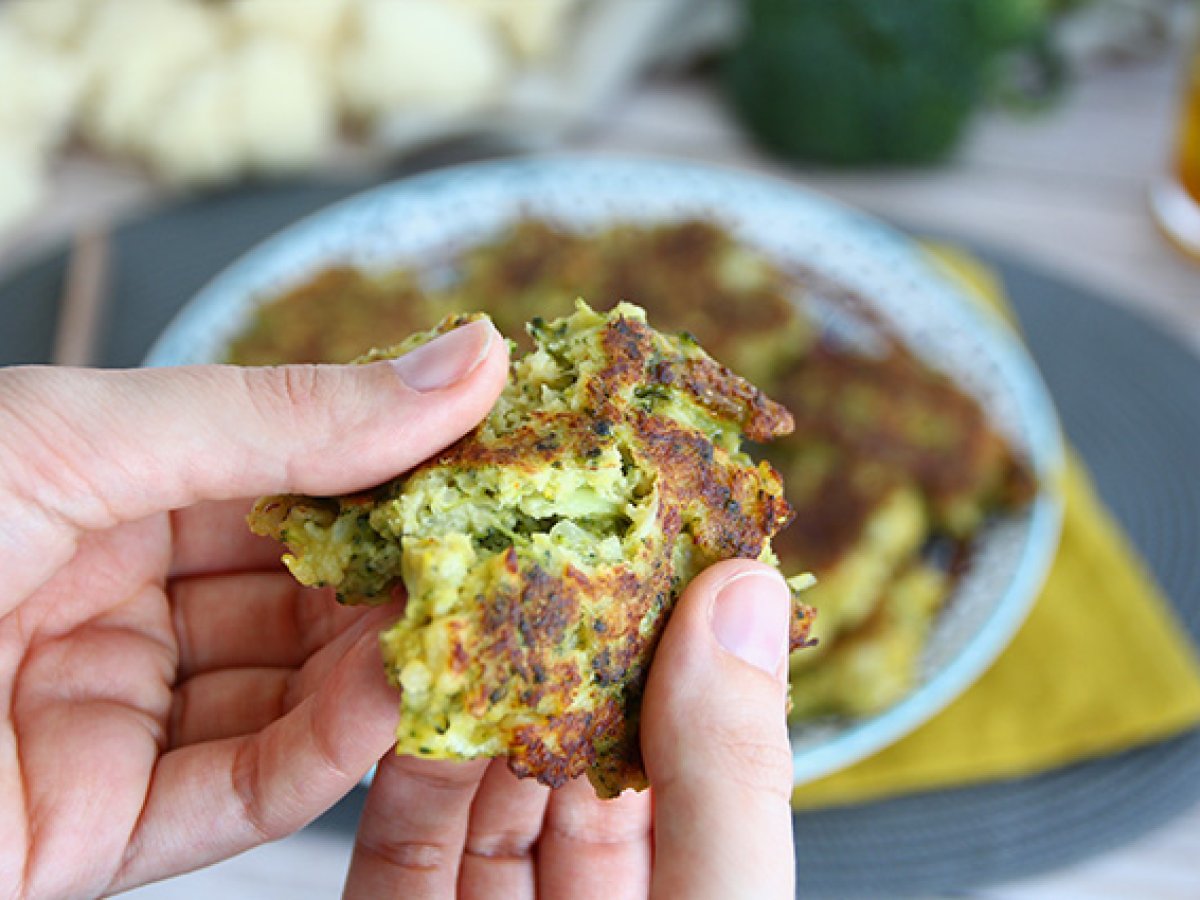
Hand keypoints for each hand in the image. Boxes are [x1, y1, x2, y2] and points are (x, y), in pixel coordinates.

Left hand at [0, 320, 507, 897]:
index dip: (399, 455)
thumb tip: (467, 361)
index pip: (292, 471)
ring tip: (478, 628)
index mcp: (106, 487)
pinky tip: (395, 700)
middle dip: (409, 570)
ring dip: (386, 664)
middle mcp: (118, 598)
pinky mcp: (96, 833)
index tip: (505, 443)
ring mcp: (111, 717)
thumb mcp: (88, 436)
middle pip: (305, 587)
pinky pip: (238, 789)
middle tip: (518, 547)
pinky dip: (326, 750)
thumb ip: (289, 415)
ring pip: (291, 693)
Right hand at [342, 560, 796, 898]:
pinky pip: (399, 832)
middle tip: (539, 531)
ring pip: (481, 779)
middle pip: (576, 750)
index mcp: (695, 887)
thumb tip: (742, 598)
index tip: (654, 528)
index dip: (676, 635)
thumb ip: (728, 773)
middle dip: (554, 644)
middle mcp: (598, 898)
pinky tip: (407, 677)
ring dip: (469, 683)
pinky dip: (398, 754)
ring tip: (467, 573)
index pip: (693, 741)